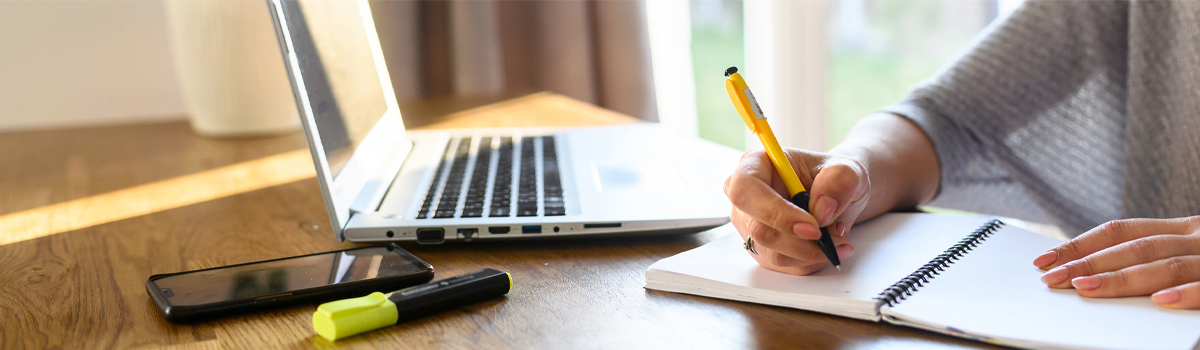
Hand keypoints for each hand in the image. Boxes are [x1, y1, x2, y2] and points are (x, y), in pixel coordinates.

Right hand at [723, 148, 869, 274]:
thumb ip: (838, 182)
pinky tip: (827, 246)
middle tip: (835, 239)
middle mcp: (746, 197)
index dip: (775, 212)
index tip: (812, 226)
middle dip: (801, 242)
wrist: (836, 194)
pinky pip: (783, 264)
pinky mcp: (761, 248)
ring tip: (838, 240)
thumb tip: (822, 210)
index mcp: (755, 165)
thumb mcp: (847, 169)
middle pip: (759, 230)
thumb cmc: (833, 176)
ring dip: (810, 253)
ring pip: (772, 253)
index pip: (745, 190)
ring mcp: (749, 225)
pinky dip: (810, 261)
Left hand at [1034, 216, 1199, 308]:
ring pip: (1165, 264)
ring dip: (1122, 278)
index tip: (1045, 260)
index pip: (1119, 232)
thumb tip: (1087, 276)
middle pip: (1135, 248)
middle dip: (1090, 263)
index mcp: (1179, 229)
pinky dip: (1184, 293)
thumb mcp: (1183, 253)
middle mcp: (1194, 236)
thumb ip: (1148, 259)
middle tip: (1054, 278)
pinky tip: (1159, 301)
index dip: (1080, 245)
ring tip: (1086, 288)